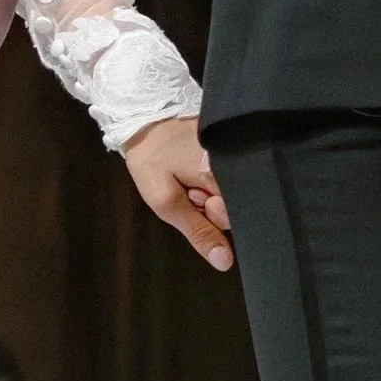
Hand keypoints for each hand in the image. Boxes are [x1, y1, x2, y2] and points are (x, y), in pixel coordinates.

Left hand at [120, 115, 233, 269]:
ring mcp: (232, 155)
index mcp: (224, 176)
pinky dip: (206, 181)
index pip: (237, 215)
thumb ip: (198, 232)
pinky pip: (223, 178)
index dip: (214, 216)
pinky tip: (192, 172)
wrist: (144, 120)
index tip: (195, 201)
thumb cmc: (152, 159)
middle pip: (234, 205)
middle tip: (187, 188)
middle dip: (209, 205)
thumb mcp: (166, 201)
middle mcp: (235, 164)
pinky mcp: (227, 150)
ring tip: (186, 178)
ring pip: (227, 193)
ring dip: (206, 193)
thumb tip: (224, 261)